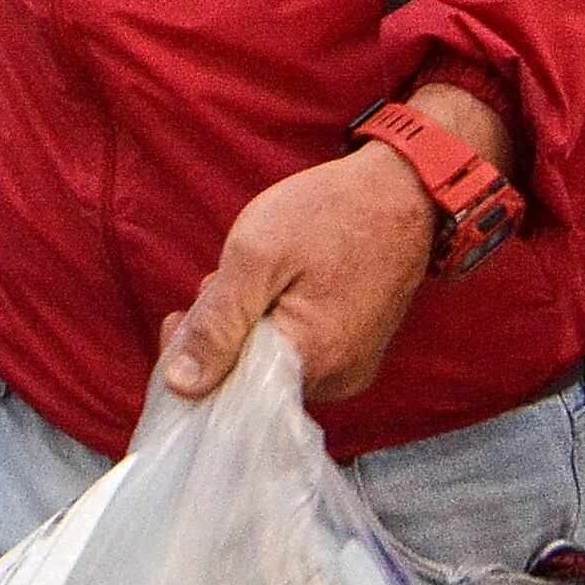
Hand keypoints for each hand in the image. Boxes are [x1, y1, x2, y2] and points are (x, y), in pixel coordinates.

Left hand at [157, 146, 441, 404]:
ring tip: (262, 278)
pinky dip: (280, 328)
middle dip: (224, 335)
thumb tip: (179, 387)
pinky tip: (285, 289)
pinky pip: (300, 358)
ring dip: (251, 329)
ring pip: (271, 368)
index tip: (183, 312)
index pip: (224, 393)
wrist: (404, 190)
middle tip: (226, 280)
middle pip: (248, 382)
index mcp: (309, 360)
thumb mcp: (257, 255)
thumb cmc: (330, 213)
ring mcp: (352, 371)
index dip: (193, 357)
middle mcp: (337, 382)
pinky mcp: (358, 357)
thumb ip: (216, 323)